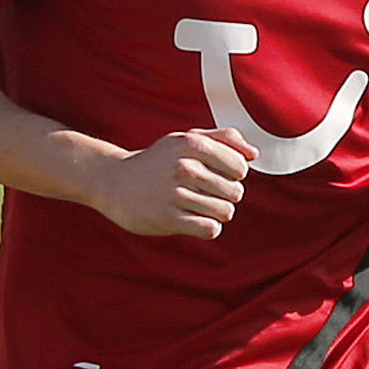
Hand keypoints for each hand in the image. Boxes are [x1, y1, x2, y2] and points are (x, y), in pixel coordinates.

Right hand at [85, 126, 252, 238]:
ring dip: (216, 213)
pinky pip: (210, 229)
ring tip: (199, 207)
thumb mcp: (185, 139)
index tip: (218, 176)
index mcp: (192, 144)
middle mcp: (184, 166)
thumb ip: (222, 139)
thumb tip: (253, 154)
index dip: (234, 175)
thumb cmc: (157, 161)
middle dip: (225, 196)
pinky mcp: (168, 218)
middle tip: (205, 194)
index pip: (240, 167)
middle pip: (235, 192)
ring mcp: (175, 193)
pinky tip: (194, 221)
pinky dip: (207, 228)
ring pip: (225, 212)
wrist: (114, 182)